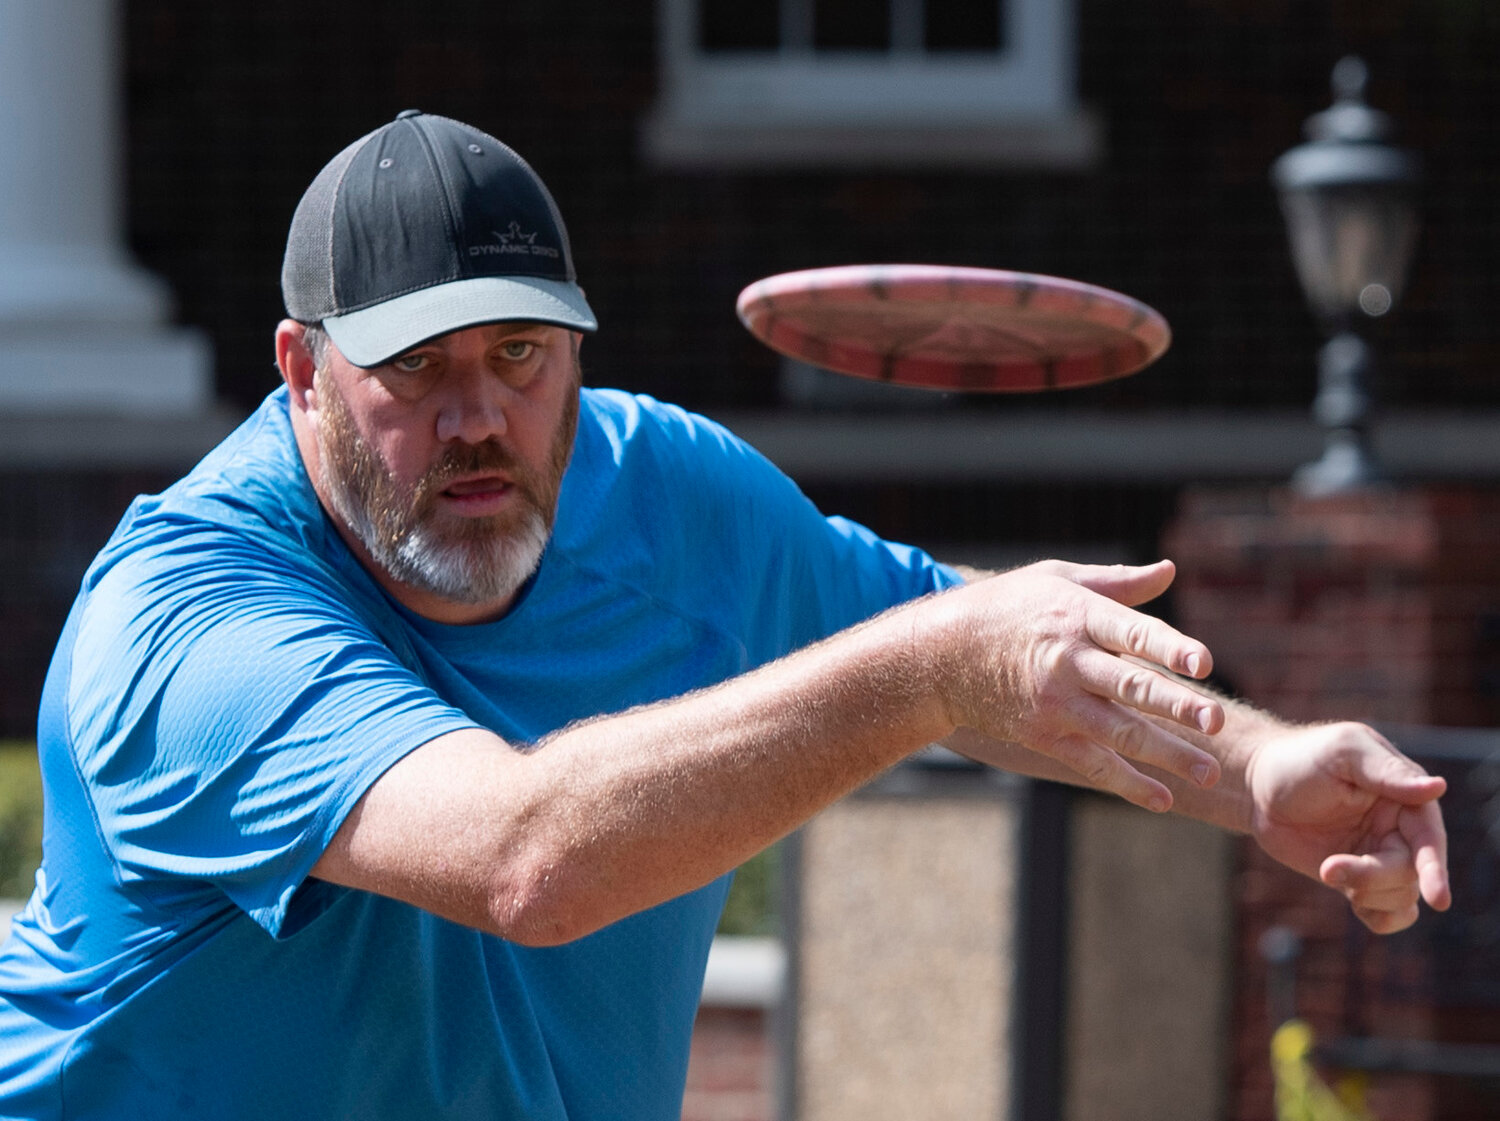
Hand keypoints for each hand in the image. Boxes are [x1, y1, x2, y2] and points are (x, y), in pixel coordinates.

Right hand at [929, 559, 1224, 811]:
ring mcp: (1055, 703)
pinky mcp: (1043, 734)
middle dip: (1175, 705)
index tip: (1203, 662)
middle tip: (1216, 721)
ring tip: (1210, 771)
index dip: (1169, 647)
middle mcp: (1068, 661)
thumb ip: (1117, 583)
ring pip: (1119, 732)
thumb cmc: (1007, 608)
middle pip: (1130, 686)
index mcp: (1077, 616)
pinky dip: (1127, 784)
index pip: (1132, 632)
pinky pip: (1091, 764)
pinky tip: (1162, 799)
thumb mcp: (1056, 580)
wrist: (940, 656)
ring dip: (1166, 754)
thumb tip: (1169, 570)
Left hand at [1244, 721, 1449, 932]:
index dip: (1434, 867)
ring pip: (1400, 894)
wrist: (1258, 788)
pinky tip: (1357, 906)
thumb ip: (1387, 772)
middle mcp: (1399, 830)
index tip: (1437, 898)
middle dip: (1376, 877)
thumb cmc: (1301, 759)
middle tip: (1330, 869)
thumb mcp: (1343, 753)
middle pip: (1410, 871)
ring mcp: (1378, 857)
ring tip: (1327, 870)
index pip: (1429, 836)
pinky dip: (1380, 918)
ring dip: (1370, 894)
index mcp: (1405, 798)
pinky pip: (1385, 911)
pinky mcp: (1356, 879)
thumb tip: (1437, 788)